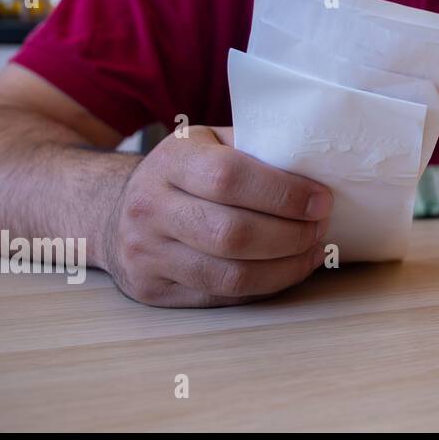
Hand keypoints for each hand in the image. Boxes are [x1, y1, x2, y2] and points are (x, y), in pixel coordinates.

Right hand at [102, 126, 332, 306]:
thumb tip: (318, 166)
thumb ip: (254, 149)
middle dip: (290, 235)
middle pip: (232, 234)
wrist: (116, 211)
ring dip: (284, 268)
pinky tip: (287, 270)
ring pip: (229, 275)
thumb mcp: (210, 143)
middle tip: (319, 228)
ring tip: (311, 251)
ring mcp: (146, 254)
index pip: (230, 178)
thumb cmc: (185, 173)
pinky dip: (264, 286)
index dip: (284, 194)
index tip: (321, 201)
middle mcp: (150, 208)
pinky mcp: (153, 290)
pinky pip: (221, 297)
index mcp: (172, 161)